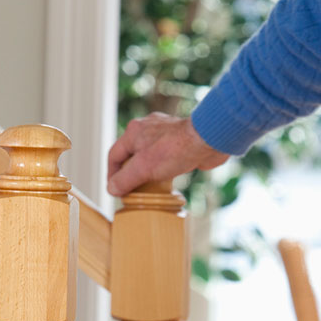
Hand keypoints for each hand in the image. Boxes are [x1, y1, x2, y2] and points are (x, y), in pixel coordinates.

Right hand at [106, 112, 228, 195]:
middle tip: (130, 191)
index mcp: (134, 131)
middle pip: (131, 155)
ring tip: (147, 188)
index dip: (112, 175)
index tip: (115, 190)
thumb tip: (112, 189)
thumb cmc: (176, 149)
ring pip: (148, 156)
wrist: (208, 140)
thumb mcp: (144, 167)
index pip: (114, 155)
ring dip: (146, 171)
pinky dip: (162, 168)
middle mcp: (147, 129)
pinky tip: (166, 179)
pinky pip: (165, 156)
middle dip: (130, 173)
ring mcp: (164, 133)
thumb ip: (125, 179)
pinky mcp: (179, 141)